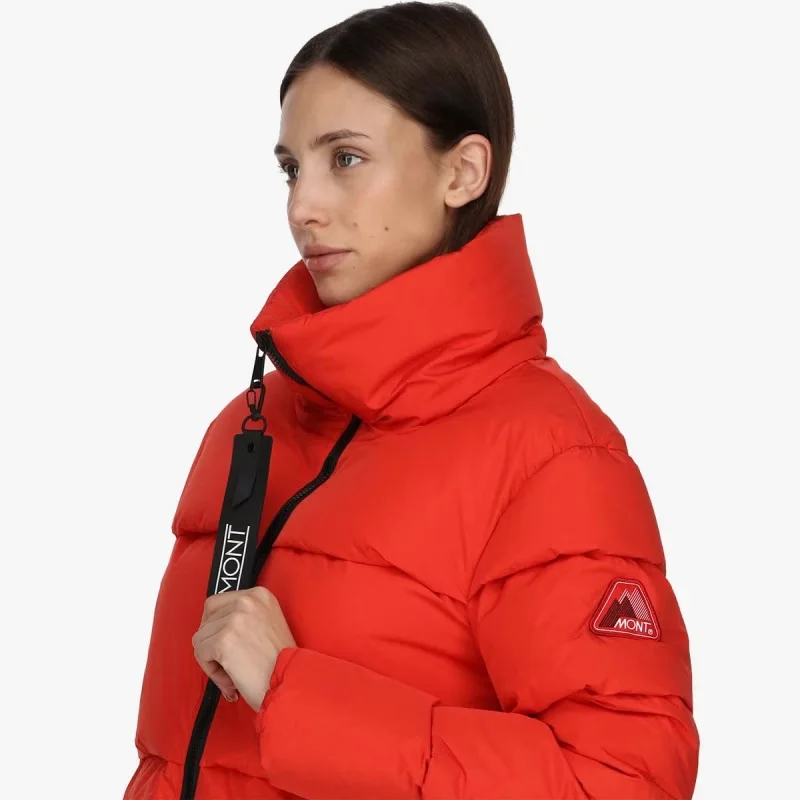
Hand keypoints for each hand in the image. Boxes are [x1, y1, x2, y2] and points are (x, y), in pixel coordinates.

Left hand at [192, 585, 296, 711]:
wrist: (290, 683)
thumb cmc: (280, 663)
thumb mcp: (268, 624)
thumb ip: (244, 618)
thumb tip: (212, 626)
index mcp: (259, 595)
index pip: (215, 604)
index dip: (215, 628)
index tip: (224, 646)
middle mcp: (247, 601)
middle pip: (206, 620)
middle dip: (213, 645)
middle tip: (230, 664)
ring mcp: (235, 619)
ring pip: (200, 638)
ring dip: (212, 660)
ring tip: (234, 673)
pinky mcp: (224, 640)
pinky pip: (200, 653)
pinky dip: (212, 671)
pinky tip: (231, 679)